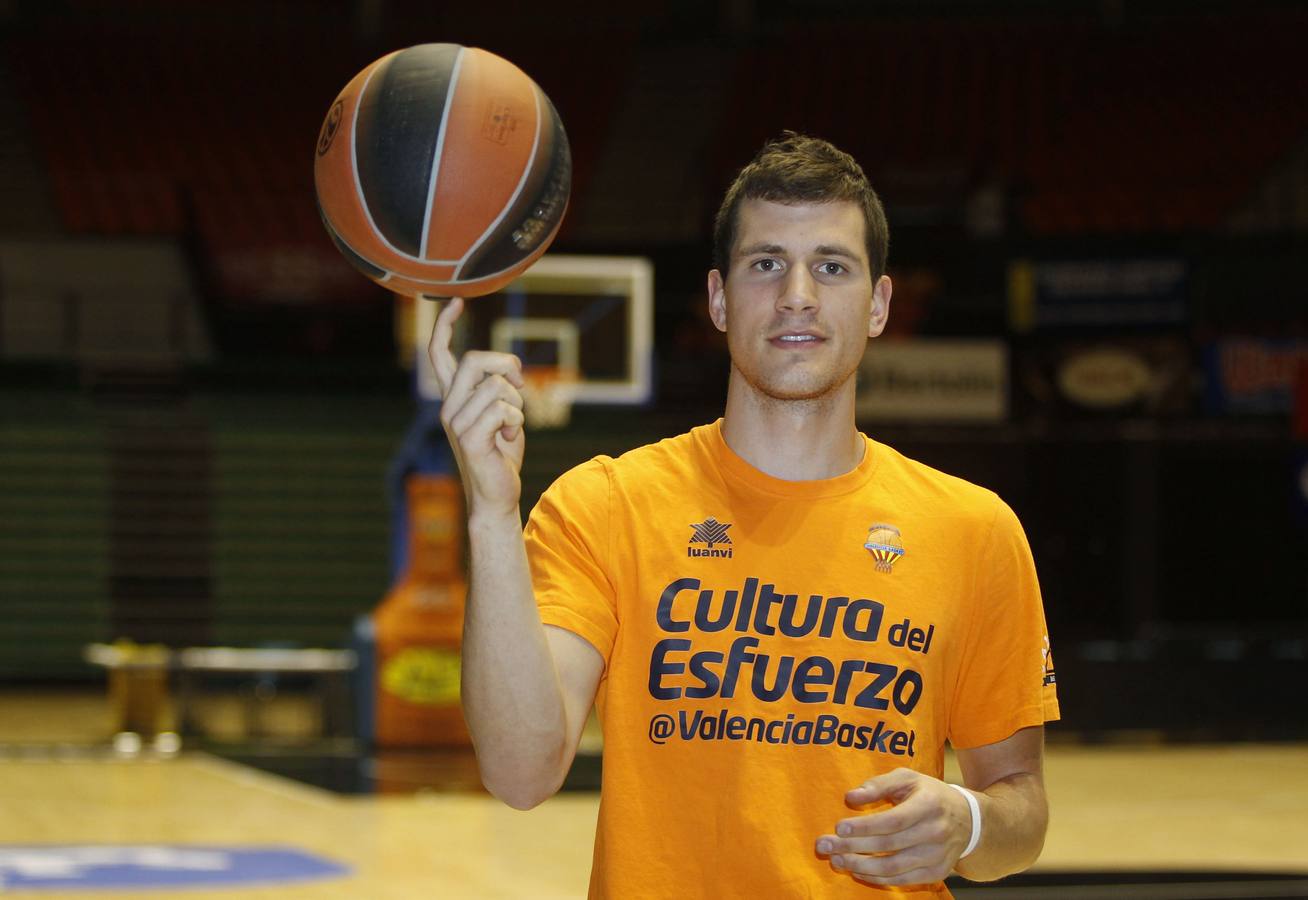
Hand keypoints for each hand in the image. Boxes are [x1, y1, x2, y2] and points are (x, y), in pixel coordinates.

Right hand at [428, 296, 526, 517]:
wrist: (497, 495)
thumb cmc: (502, 454)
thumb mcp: (504, 413)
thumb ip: (500, 388)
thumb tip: (507, 368)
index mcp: (454, 398)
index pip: (440, 355)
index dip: (446, 326)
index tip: (456, 302)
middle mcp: (448, 407)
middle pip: (476, 360)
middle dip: (506, 366)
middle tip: (519, 388)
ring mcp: (455, 423)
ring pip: (497, 386)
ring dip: (517, 403)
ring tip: (511, 426)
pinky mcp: (469, 438)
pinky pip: (503, 408)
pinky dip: (516, 421)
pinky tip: (508, 438)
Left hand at [815, 767, 974, 886]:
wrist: (968, 820)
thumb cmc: (929, 795)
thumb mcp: (908, 778)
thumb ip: (879, 784)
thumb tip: (850, 797)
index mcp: (929, 805)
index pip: (893, 820)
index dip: (864, 826)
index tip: (838, 828)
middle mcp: (936, 832)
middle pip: (888, 846)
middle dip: (852, 848)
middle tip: (825, 846)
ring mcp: (938, 856)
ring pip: (894, 867)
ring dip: (861, 866)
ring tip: (837, 861)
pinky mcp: (936, 873)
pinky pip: (902, 880)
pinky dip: (878, 878)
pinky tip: (858, 871)